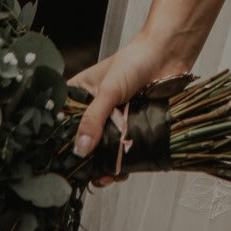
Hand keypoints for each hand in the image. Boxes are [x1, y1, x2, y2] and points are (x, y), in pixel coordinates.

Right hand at [68, 32, 193, 184]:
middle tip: (88, 174)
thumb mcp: (110, 88)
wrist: (169, 54)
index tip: (63, 163)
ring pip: (102, 150)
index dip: (61, 143)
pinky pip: (122, 150)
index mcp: (80, 95)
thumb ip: (94, 117)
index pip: (62, 123)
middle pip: (82, 141)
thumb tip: (81, 148)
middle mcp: (94, 110)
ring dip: (103, 166)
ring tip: (107, 176)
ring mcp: (113, 120)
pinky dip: (121, 162)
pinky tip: (121, 171)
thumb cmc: (137, 59)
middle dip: (84, 161)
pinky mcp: (131, 127)